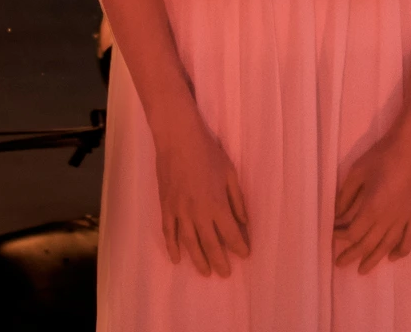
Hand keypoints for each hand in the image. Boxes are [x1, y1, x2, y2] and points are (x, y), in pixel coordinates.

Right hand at [153, 110, 249, 277]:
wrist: (177, 137)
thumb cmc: (207, 151)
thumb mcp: (229, 172)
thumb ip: (237, 199)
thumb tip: (244, 221)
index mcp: (217, 204)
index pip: (231, 234)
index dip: (240, 247)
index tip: (245, 254)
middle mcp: (198, 213)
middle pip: (211, 245)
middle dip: (220, 261)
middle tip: (225, 273)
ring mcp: (179, 211)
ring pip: (189, 244)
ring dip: (198, 260)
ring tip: (206, 272)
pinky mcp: (165, 206)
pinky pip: (168, 232)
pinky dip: (172, 247)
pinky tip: (177, 259)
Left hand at [333, 127, 410, 273]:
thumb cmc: (383, 156)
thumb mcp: (358, 171)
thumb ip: (346, 195)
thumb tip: (337, 214)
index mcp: (373, 208)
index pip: (354, 232)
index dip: (341, 236)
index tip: (331, 235)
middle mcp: (389, 219)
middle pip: (369, 243)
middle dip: (352, 254)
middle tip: (339, 263)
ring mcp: (405, 219)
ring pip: (388, 246)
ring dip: (374, 259)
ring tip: (362, 270)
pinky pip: (409, 239)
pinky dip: (401, 251)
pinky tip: (392, 257)